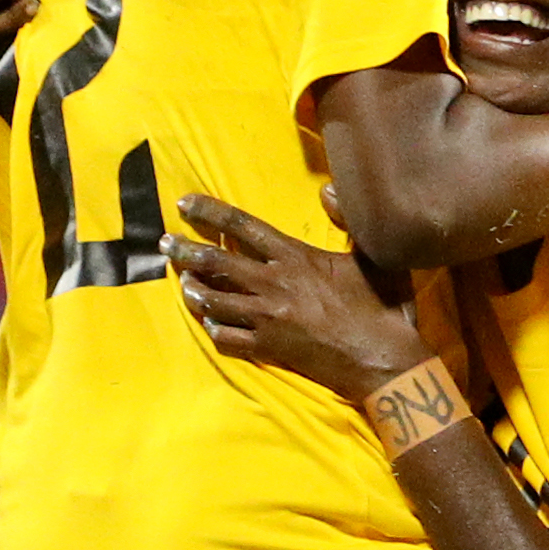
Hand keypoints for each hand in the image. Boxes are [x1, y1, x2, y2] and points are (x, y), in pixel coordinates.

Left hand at [172, 193, 429, 403]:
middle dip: (185, 251)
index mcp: (296, 257)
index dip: (209, 213)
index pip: (242, 227)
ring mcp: (268, 319)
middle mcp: (275, 284)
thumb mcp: (371, 255)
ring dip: (194, 290)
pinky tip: (209, 323)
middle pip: (217, 262)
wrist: (384, 361)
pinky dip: (214, 328)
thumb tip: (327, 188)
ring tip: (182, 283)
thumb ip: (346, 219)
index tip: (183, 204)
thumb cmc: (381, 307)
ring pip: (215, 301)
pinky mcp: (269, 349)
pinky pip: (227, 338)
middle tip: (164, 244)